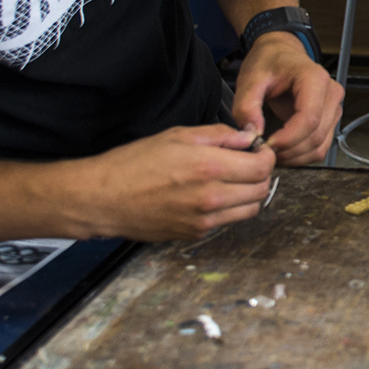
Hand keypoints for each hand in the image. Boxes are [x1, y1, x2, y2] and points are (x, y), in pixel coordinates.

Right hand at [63, 124, 274, 240]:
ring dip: (249, 194)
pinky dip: (229, 209)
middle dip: (260, 174)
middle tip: (246, 164)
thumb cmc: (133, 164)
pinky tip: (211, 195)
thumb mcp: (178, 136)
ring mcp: (205, 220)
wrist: (103, 198)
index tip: (258, 150)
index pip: (262, 167)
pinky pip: (228, 221)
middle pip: (262, 189)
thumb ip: (220, 136)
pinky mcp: (195, 233)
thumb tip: (248, 137)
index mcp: (209, 167)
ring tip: (231, 180)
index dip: (266, 156)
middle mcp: (212, 197)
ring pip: (250, 209)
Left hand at [230, 31, 343, 165]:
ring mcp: (334, 107)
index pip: (309, 119)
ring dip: (295, 157)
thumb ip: (246, 106)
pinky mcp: (330, 119)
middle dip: (289, 151)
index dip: (288, 138)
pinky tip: (283, 151)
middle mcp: (331, 93)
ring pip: (320, 146)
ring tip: (271, 153)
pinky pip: (321, 146)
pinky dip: (302, 155)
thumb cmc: (269, 62)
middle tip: (263, 153)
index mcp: (314, 79)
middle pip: (316, 136)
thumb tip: (252, 134)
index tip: (266, 145)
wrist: (281, 53)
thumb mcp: (250, 79)